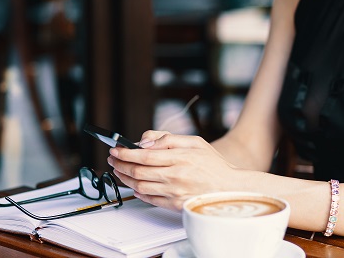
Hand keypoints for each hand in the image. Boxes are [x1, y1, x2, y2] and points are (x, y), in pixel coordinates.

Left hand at [107, 131, 237, 210]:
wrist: (230, 188)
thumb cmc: (213, 164)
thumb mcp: (194, 142)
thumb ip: (168, 139)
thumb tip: (145, 142)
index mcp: (180, 158)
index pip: (144, 155)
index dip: (126, 152)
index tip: (116, 149)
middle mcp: (175, 176)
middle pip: (138, 170)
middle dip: (121, 164)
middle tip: (113, 159)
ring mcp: (174, 192)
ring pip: (140, 186)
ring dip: (125, 178)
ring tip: (119, 171)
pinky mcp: (175, 205)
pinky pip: (149, 199)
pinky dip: (137, 192)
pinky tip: (134, 184)